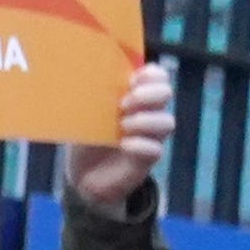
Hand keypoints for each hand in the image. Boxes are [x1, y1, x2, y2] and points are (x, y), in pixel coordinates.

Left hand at [68, 55, 171, 214]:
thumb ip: (92, 96)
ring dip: (146, 120)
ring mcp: (149, 137)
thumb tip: (82, 74)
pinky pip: (156, 149)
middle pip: (166, 93)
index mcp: (135, 97)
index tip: (131, 80)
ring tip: (122, 126)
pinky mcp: (146, 159)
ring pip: (167, 122)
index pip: (157, 76)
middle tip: (124, 104)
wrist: (83, 175)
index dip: (151, 74)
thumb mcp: (85, 114)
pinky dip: (141, 145)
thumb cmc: (87, 137)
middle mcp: (147, 113)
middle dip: (149, 94)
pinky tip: (124, 145)